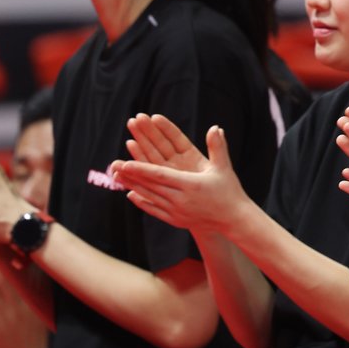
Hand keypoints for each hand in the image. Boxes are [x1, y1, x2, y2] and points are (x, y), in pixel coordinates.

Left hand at [0, 249, 48, 347]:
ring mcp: (6, 318)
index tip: (8, 243)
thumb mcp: (44, 314)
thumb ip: (42, 295)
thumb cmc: (36, 338)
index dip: (14, 260)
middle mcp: (19, 307)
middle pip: (6, 280)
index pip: (22, 277)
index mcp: (31, 303)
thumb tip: (44, 274)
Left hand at [110, 114, 248, 234]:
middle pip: (150, 186)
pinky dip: (142, 202)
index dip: (142, 169)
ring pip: (150, 197)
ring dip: (132, 186)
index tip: (125, 163)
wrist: (233, 220)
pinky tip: (131, 195)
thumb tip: (216, 127)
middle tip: (114, 166)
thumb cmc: (229, 191)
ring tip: (117, 177)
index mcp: (191, 185)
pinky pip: (155, 210)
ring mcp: (177, 212)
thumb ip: (218, 147)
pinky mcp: (176, 220)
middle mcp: (181, 200)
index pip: (160, 176)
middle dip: (131, 175)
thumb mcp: (224, 167)